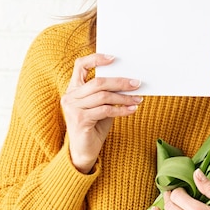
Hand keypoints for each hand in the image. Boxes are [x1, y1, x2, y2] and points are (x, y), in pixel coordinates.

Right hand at [61, 53, 141, 173]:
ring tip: (138, 98)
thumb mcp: (100, 105)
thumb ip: (108, 93)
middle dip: (120, 82)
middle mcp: (70, 96)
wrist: (84, 151)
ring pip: (103, 96)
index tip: (114, 58)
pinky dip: (121, 109)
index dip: (96, 59)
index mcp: (73, 88)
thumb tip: (130, 81)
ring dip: (124, 97)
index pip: (80, 65)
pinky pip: (105, 110)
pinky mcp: (80, 120)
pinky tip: (132, 109)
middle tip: (137, 83)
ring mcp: (73, 108)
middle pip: (98, 82)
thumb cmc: (94, 125)